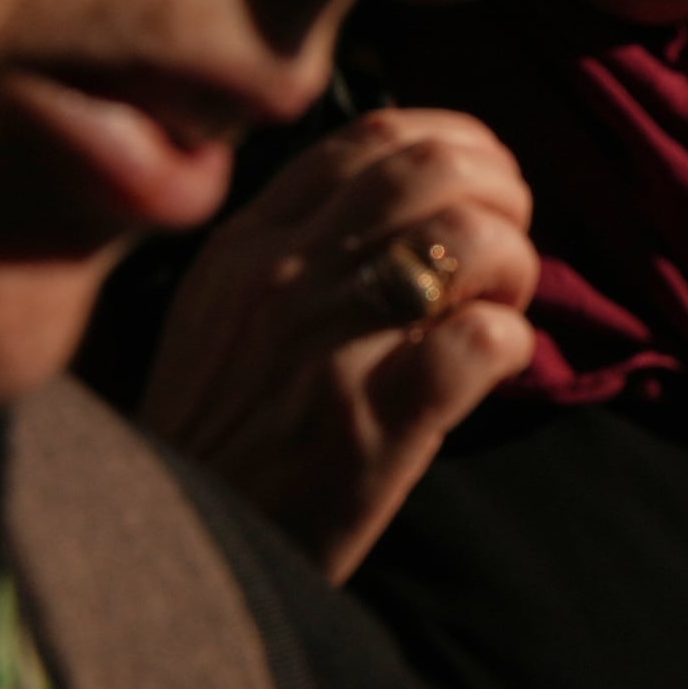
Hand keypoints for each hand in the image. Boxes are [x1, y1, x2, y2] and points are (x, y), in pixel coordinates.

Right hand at [138, 109, 540, 581]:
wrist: (172, 552)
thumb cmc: (218, 432)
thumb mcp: (225, 312)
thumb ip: (299, 245)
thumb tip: (413, 196)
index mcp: (249, 243)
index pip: (373, 136)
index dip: (455, 143)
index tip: (478, 185)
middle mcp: (284, 277)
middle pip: (435, 168)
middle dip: (502, 194)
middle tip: (505, 247)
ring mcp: (327, 345)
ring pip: (468, 238)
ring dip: (515, 264)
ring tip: (500, 306)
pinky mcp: (372, 422)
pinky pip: (483, 340)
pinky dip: (514, 343)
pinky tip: (496, 367)